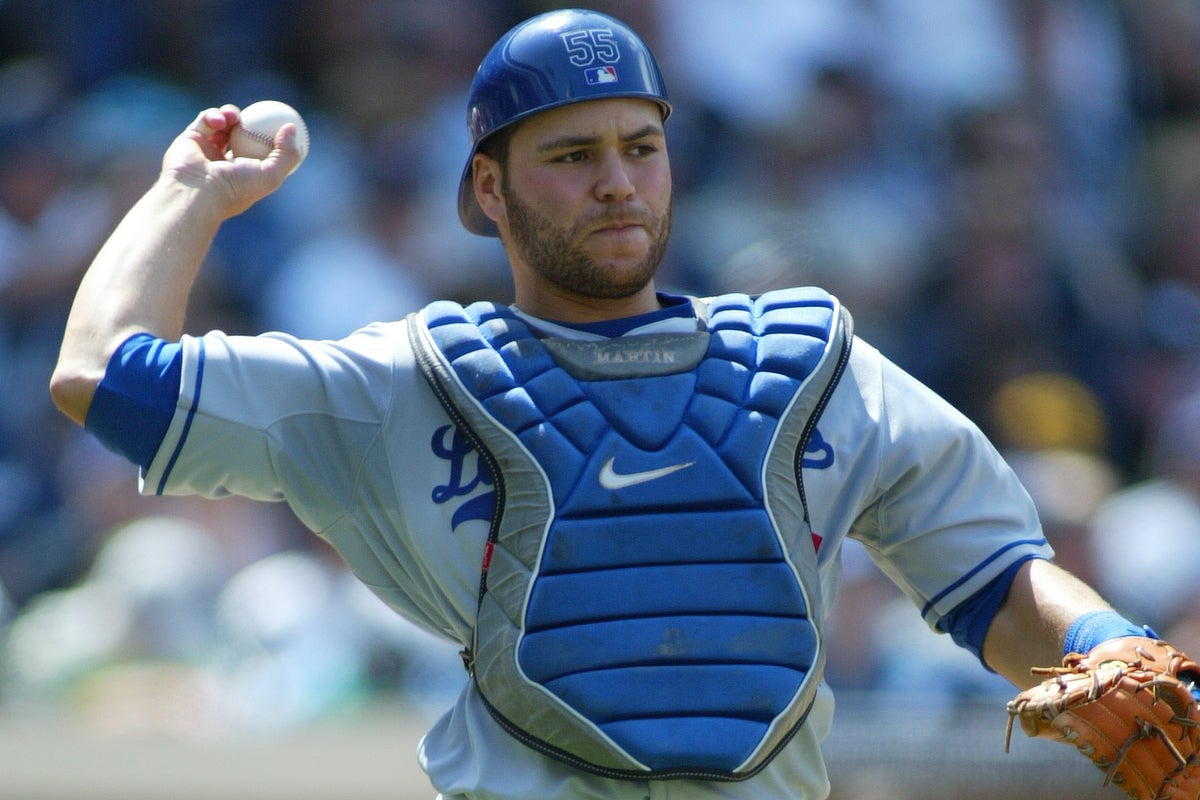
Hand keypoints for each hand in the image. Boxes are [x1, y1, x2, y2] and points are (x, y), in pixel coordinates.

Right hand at [160, 105, 304, 219]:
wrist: (197, 191)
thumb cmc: (236, 187)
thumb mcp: (271, 175)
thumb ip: (287, 154)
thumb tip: (292, 127)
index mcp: (244, 174)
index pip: (260, 152)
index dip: (271, 137)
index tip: (281, 122)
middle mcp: (225, 163)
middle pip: (241, 135)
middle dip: (251, 121)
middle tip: (259, 112)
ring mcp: (207, 151)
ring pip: (223, 123)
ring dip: (231, 114)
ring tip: (234, 116)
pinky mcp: (190, 139)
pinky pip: (205, 119)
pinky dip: (214, 115)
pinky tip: (221, 119)